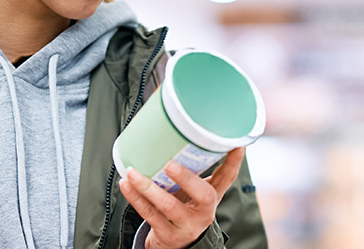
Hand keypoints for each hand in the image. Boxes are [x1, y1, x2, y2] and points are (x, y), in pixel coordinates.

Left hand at [118, 148, 244, 248]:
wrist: (175, 243)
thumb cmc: (183, 208)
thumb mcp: (192, 192)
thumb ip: (189, 168)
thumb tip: (170, 127)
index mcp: (212, 197)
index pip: (227, 178)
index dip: (234, 162)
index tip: (237, 145)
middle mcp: (203, 211)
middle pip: (203, 195)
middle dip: (186, 178)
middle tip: (169, 164)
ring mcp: (186, 224)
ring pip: (169, 206)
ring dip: (149, 188)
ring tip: (133, 173)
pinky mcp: (167, 233)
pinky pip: (149, 214)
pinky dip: (135, 198)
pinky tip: (127, 185)